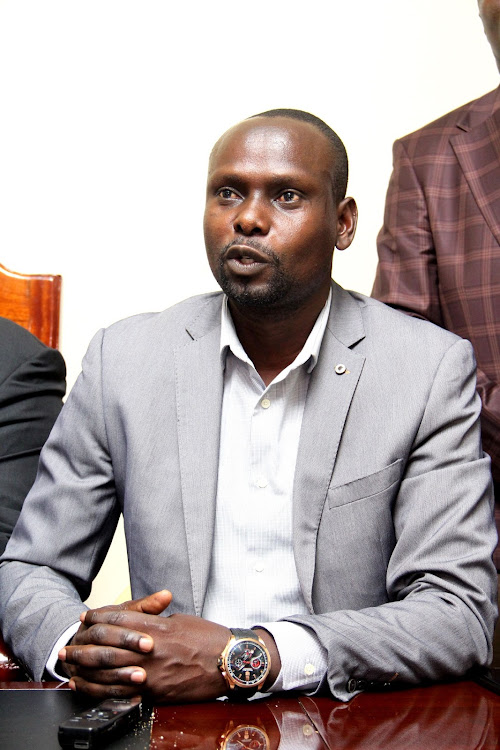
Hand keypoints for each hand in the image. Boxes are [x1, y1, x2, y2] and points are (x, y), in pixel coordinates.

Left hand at [58, 590, 230, 702]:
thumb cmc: (209, 639)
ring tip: (71, 667)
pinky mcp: (157, 692)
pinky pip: (124, 692)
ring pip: (111, 670)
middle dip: (85, 645)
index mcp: (157, 627)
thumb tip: (142, 620)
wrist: (230, 662)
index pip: (120, 618)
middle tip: (68, 646)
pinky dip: (103, 690)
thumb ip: (158, 620)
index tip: (86, 617)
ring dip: (88, 669)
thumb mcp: (182, 620)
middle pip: (109, 644)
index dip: (99, 617)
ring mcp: (153, 673)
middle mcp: (151, 649)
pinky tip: (91, 688)